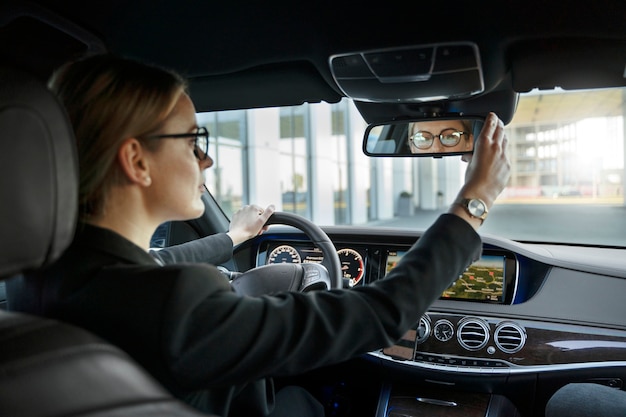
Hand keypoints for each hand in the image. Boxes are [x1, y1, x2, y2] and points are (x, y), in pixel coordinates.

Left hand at [227, 204, 275, 245]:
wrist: (237, 234)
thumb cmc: (249, 229)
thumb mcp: (262, 221)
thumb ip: (268, 212)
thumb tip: (273, 206)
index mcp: (254, 207)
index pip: (263, 213)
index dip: (264, 220)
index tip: (263, 227)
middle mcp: (246, 207)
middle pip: (256, 215)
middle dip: (258, 222)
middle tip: (258, 230)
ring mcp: (240, 211)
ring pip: (249, 217)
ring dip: (252, 223)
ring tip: (251, 230)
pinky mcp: (236, 216)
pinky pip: (243, 218)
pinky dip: (245, 222)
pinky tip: (245, 227)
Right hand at [450, 112, 509, 226]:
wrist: (480, 192)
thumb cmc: (472, 179)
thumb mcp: (469, 163)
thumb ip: (472, 156)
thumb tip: (470, 157)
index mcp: (484, 143)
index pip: (491, 124)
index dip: (492, 117)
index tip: (493, 115)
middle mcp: (496, 147)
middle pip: (501, 130)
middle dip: (499, 125)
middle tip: (498, 122)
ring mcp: (504, 156)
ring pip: (505, 142)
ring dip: (502, 138)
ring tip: (499, 137)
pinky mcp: (508, 165)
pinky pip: (506, 156)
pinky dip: (502, 154)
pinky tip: (497, 158)